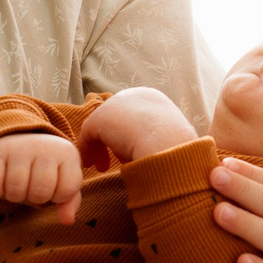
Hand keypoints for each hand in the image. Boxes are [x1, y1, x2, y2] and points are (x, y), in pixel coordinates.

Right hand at [0, 131, 82, 221]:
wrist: (19, 140)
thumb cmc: (46, 169)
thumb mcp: (63, 181)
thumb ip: (70, 201)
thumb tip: (67, 220)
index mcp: (67, 154)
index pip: (66, 191)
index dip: (57, 197)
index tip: (53, 186)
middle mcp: (44, 147)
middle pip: (40, 192)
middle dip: (35, 198)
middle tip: (32, 187)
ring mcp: (19, 147)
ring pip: (16, 189)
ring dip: (15, 196)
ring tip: (18, 184)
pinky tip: (2, 180)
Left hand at [81, 86, 199, 163]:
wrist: (168, 143)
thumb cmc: (174, 147)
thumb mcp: (171, 138)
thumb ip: (158, 139)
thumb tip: (154, 153)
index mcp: (153, 98)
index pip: (135, 116)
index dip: (130, 135)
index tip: (129, 155)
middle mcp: (133, 95)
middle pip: (117, 120)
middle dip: (114, 141)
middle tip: (116, 162)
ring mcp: (115, 105)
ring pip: (102, 128)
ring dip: (101, 148)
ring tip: (104, 167)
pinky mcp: (99, 118)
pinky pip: (89, 135)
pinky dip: (88, 151)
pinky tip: (93, 166)